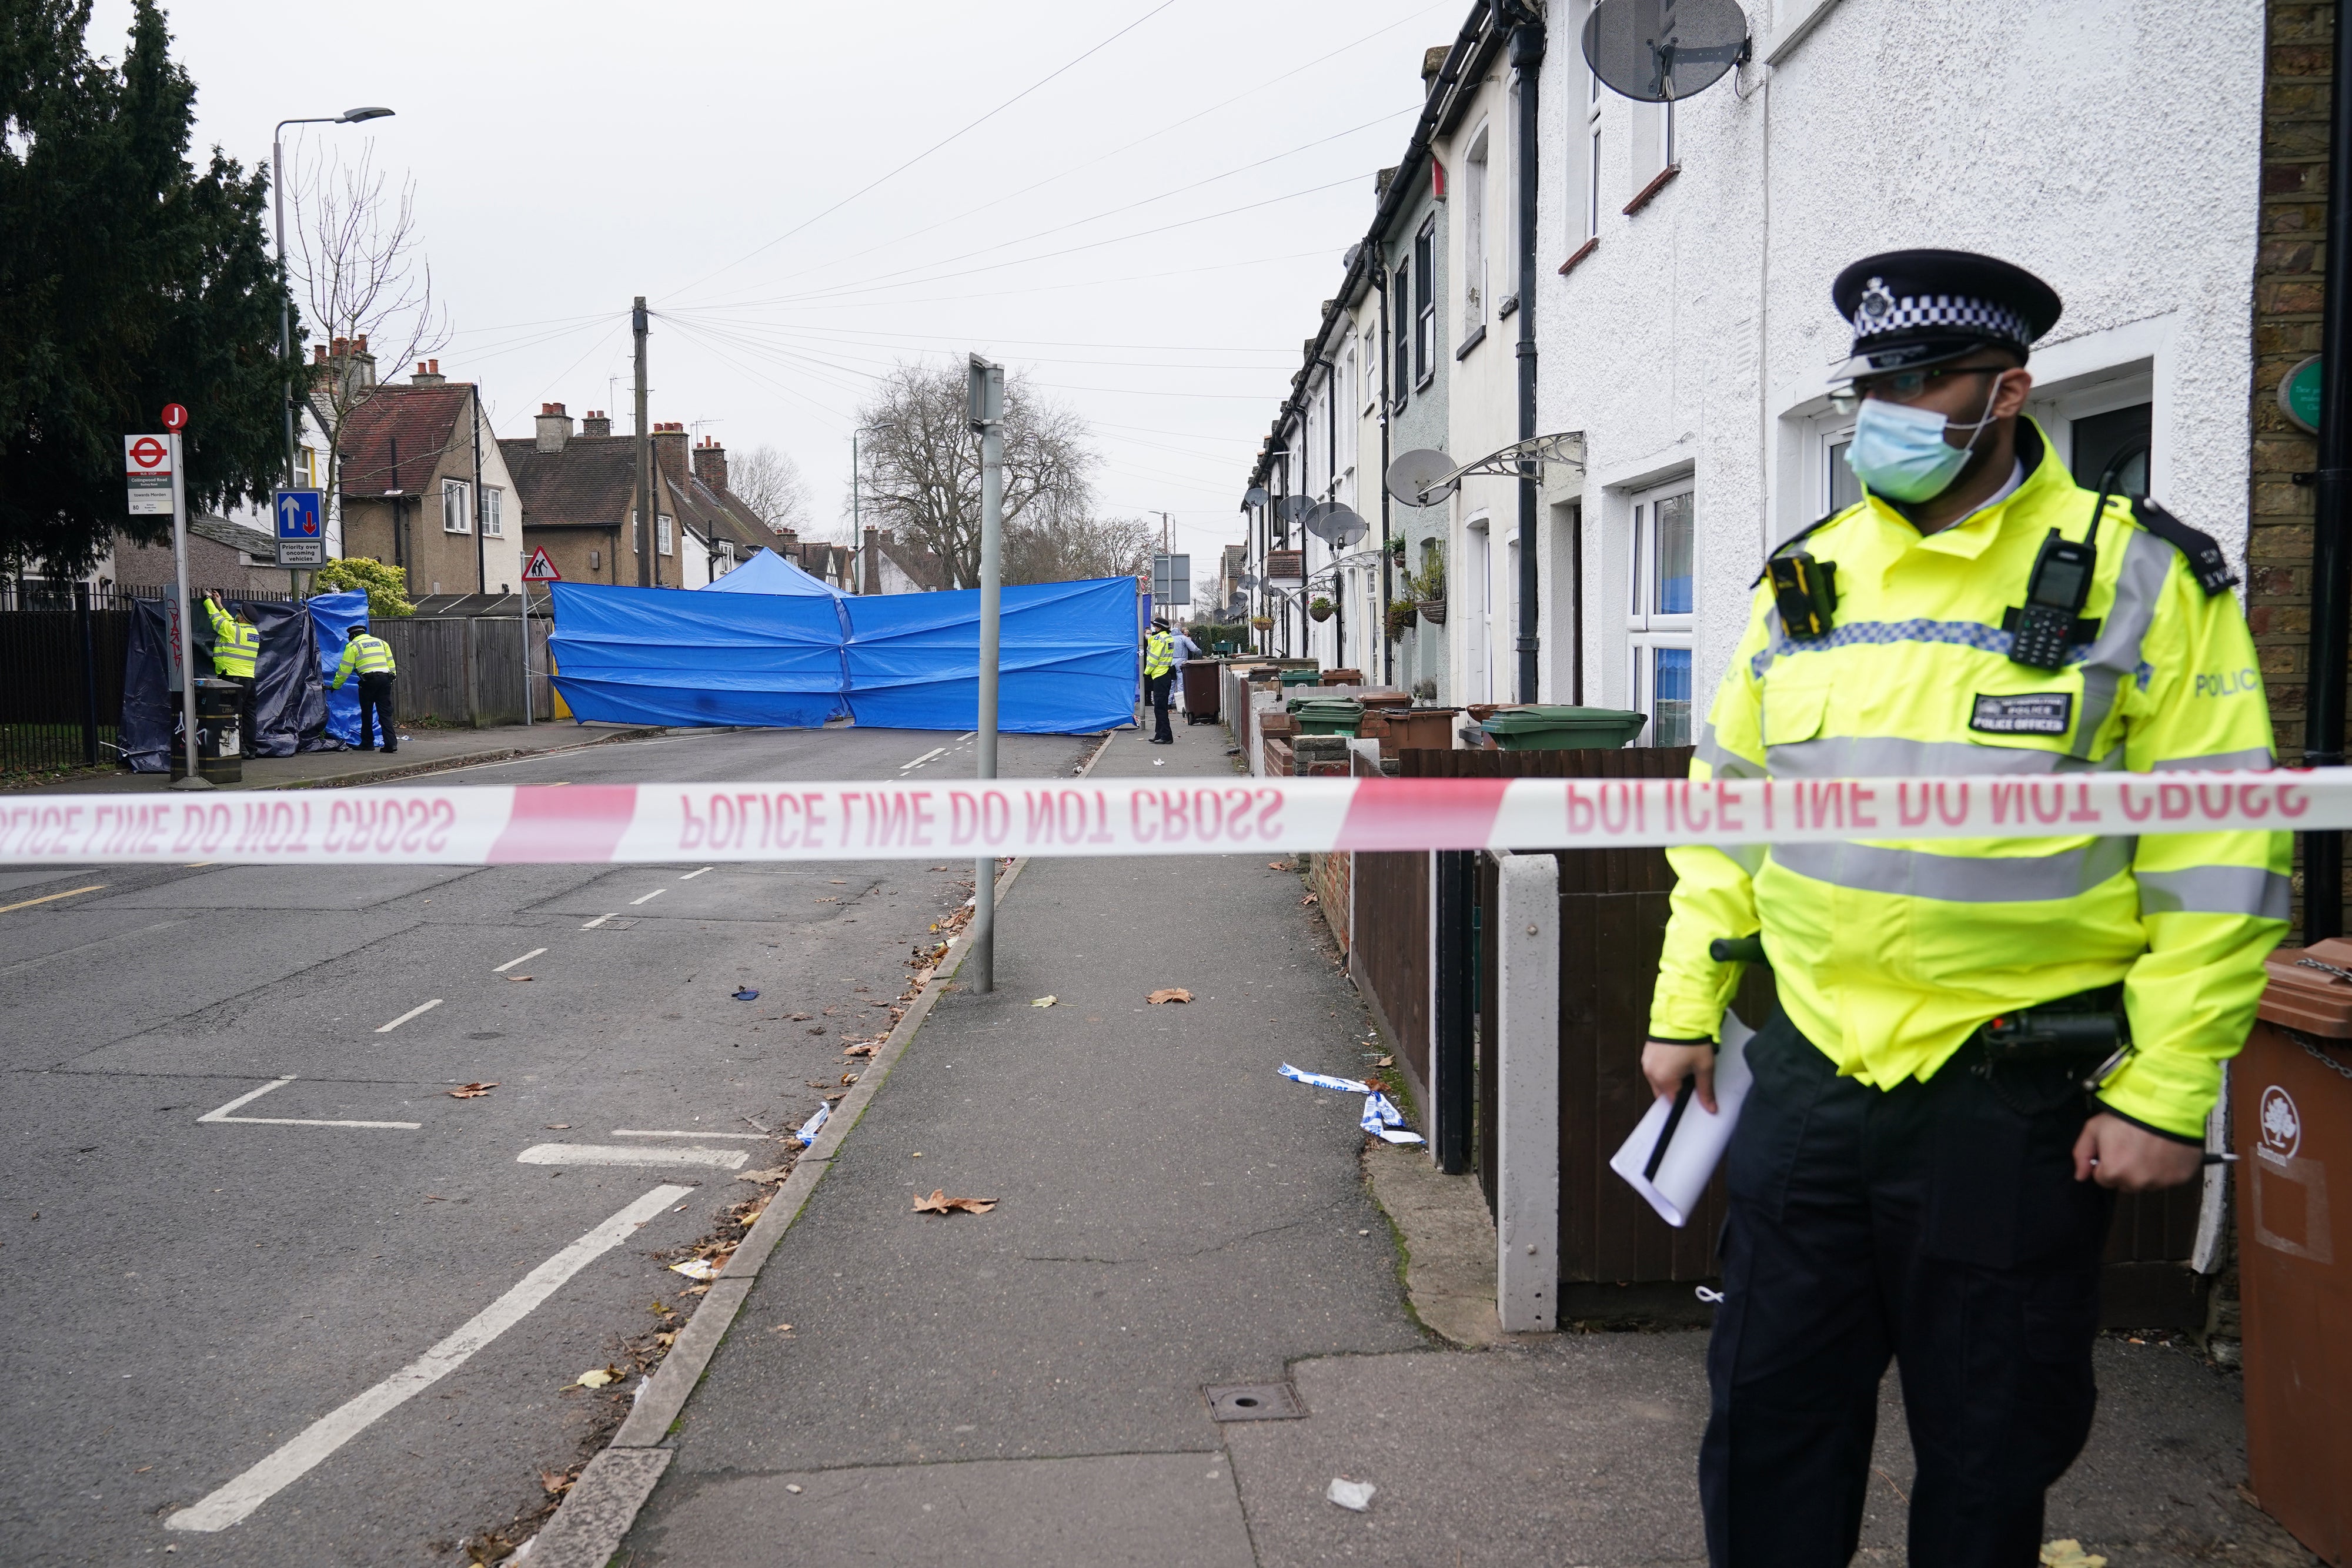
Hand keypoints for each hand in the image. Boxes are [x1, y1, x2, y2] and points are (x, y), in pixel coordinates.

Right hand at [1642, 1040, 1716, 1113]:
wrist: (1682, 1015)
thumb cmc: (1694, 1042)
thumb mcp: (1704, 1067)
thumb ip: (1705, 1091)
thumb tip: (1711, 1110)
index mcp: (1663, 1080)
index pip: (1672, 1101)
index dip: (1684, 1099)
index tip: (1694, 1093)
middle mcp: (1650, 1073)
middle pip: (1663, 1092)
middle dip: (1676, 1089)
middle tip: (1691, 1078)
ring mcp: (1646, 1061)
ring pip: (1658, 1079)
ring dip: (1669, 1078)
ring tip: (1684, 1066)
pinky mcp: (1646, 1051)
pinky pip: (1654, 1067)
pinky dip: (1664, 1067)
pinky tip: (1676, 1058)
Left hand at [2071, 1112, 2204, 1190]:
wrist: (2166, 1107)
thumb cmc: (2127, 1116)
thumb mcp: (2095, 1128)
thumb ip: (2082, 1154)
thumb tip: (2080, 1176)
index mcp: (2114, 1172)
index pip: (2103, 1179)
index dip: (2107, 1163)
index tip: (2115, 1149)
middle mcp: (2137, 1183)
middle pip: (2125, 1184)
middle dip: (2126, 1170)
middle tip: (2133, 1147)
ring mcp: (2161, 1182)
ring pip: (2147, 1183)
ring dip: (2146, 1171)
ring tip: (2150, 1148)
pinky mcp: (2181, 1178)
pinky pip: (2168, 1179)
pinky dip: (2166, 1169)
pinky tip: (2166, 1151)